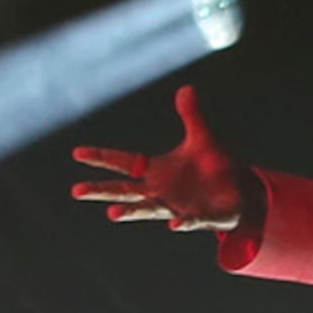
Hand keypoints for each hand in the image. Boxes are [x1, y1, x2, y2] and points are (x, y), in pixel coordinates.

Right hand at [71, 84, 254, 234]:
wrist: (236, 195)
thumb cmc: (212, 168)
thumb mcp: (201, 139)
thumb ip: (192, 116)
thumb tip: (187, 88)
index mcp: (156, 171)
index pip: (123, 162)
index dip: (102, 157)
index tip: (77, 152)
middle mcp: (160, 192)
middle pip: (125, 191)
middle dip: (102, 191)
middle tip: (76, 191)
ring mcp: (176, 207)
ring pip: (149, 210)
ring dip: (131, 212)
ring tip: (111, 213)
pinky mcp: (199, 218)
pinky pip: (188, 221)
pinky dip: (181, 222)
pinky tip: (174, 224)